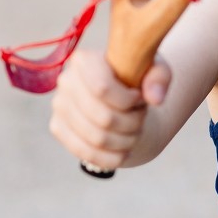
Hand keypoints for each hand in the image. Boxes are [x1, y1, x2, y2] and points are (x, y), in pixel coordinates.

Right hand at [48, 47, 169, 171]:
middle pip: (103, 118)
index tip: (140, 99)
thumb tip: (156, 98)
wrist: (117, 96)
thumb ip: (160, 77)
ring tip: (134, 131)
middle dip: (132, 124)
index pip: (102, 89)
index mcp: (85, 59)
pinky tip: (123, 152)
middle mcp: (66, 79)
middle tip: (141, 118)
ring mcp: (59, 105)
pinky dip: (110, 158)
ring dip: (125, 141)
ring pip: (97, 138)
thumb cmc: (136, 79)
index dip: (129, 101)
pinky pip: (84, 152)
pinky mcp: (57, 127)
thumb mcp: (154, 70)